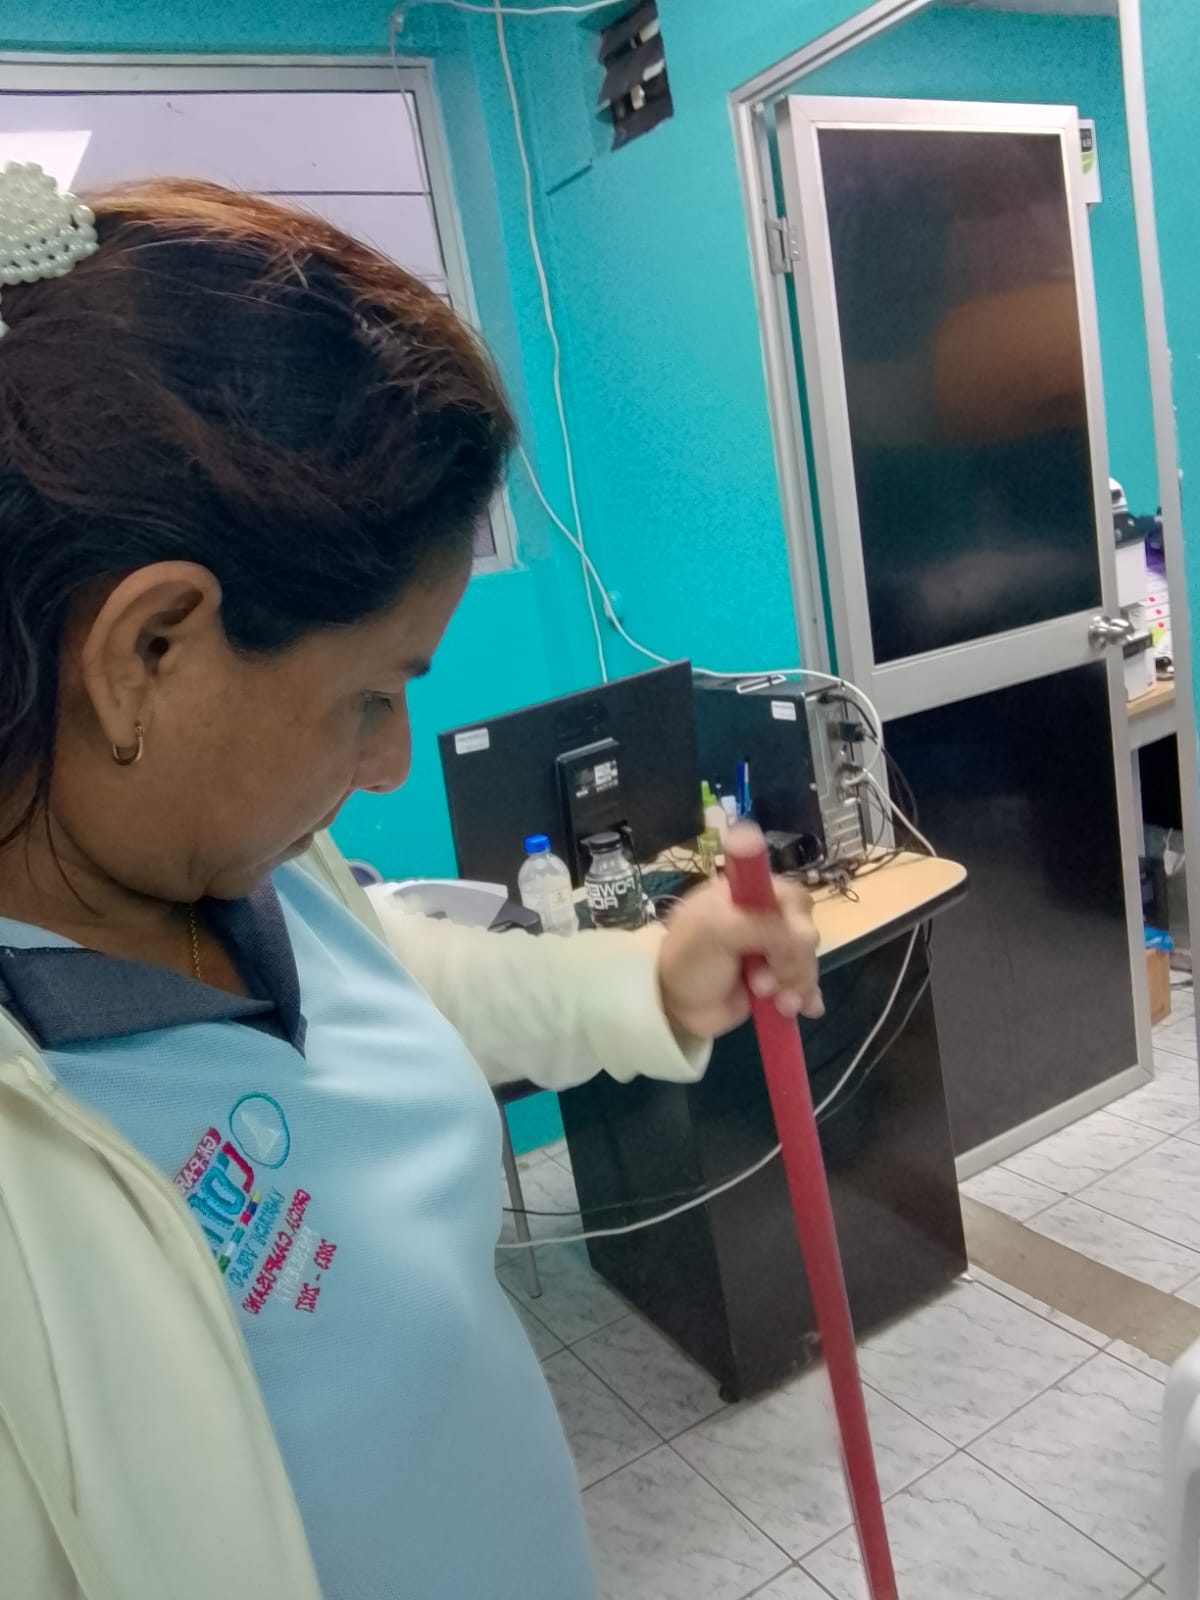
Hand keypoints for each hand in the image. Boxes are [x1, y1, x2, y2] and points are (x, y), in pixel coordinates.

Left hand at [657, 835, 822, 1039]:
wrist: (674, 1009)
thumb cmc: (687, 961)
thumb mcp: (713, 932)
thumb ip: (758, 925)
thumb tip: (803, 937)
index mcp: (746, 895)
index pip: (791, 895)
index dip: (797, 918)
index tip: (792, 941)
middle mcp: (763, 918)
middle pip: (805, 930)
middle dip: (793, 960)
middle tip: (766, 983)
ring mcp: (772, 950)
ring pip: (807, 960)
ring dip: (796, 983)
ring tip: (775, 1002)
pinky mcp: (777, 979)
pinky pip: (806, 983)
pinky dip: (808, 996)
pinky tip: (807, 1009)